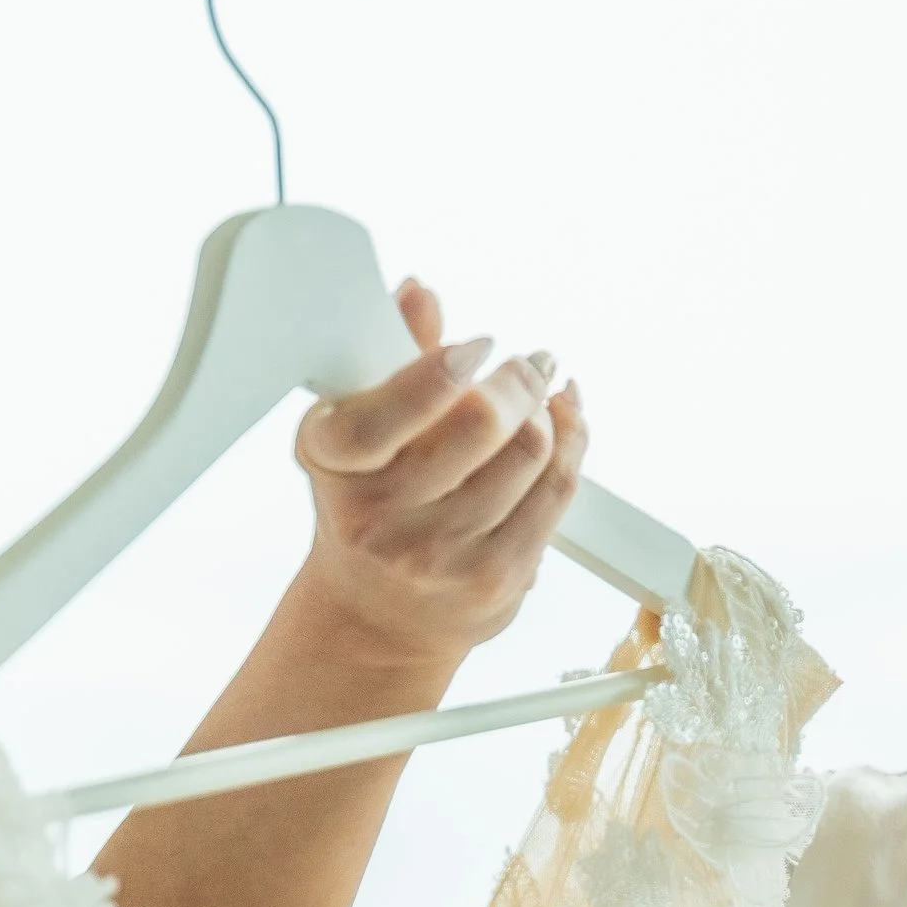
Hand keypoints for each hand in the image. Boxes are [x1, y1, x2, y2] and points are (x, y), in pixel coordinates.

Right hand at [289, 276, 589, 679]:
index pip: (393, 406)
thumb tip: (419, 292)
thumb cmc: (369, 505)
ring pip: (529, 452)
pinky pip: (556, 492)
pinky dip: (572, 445)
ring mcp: (438, 555)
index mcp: (334, 463)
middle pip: (480, 421)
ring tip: (545, 395)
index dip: (445, 366)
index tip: (479, 347)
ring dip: (550, 411)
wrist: (377, 615)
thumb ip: (389, 360)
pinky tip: (565, 425)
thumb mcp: (357, 433)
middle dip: (519, 378)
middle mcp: (378, 517)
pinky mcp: (494, 580)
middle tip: (531, 363)